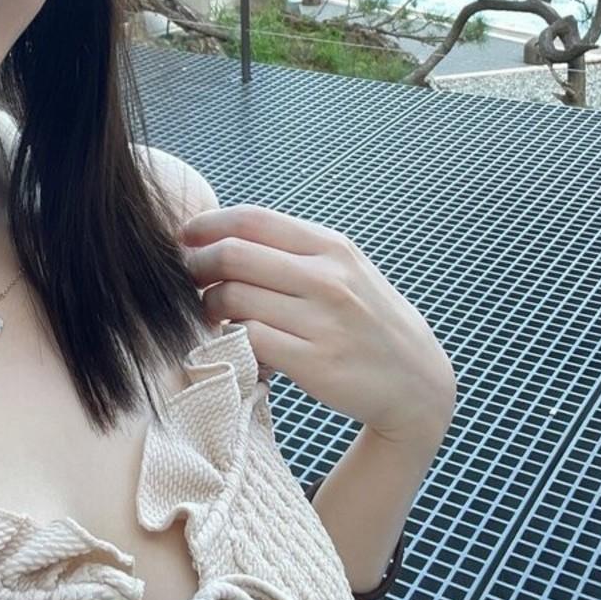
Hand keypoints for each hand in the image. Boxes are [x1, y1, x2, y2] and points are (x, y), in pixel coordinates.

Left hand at [180, 204, 456, 446]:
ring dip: (209, 307)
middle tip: (186, 280)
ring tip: (212, 315)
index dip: (207, 225)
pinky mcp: (315, 363)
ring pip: (234, 299)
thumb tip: (219, 234)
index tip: (184, 237)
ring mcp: (323, 321)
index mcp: (331, 246)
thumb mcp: (342, 269)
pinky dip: (230, 341)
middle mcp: (328, 278)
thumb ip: (290, 250)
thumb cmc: (365, 318)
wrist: (416, 380)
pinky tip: (236, 344)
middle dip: (196, 266)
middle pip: (234, 256)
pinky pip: (249, 341)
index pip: (252, 219)